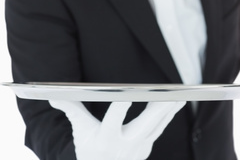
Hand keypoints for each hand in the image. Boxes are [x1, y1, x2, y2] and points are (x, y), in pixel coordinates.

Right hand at [49, 100, 185, 159]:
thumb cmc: (89, 150)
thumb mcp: (79, 131)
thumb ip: (71, 110)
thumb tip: (53, 95)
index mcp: (106, 139)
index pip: (112, 123)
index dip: (119, 110)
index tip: (126, 97)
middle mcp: (125, 145)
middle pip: (145, 126)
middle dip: (159, 110)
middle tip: (171, 95)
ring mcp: (138, 148)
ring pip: (157, 127)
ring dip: (169, 111)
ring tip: (180, 95)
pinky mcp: (146, 147)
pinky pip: (159, 129)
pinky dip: (168, 116)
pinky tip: (175, 104)